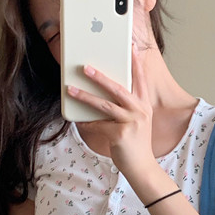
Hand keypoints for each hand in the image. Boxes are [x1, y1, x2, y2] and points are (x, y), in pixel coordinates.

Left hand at [65, 42, 156, 180]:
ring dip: (85, 96)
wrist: (142, 168)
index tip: (131, 47)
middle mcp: (139, 111)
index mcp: (144, 105)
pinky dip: (87, 123)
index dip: (136, 63)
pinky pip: (98, 125)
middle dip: (100, 76)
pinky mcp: (120, 134)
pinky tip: (78, 120)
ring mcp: (131, 122)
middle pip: (118, 88)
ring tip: (70, 89)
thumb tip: (103, 95)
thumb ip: (126, 108)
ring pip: (104, 105)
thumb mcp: (136, 122)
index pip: (140, 79)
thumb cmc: (136, 144)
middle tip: (85, 67)